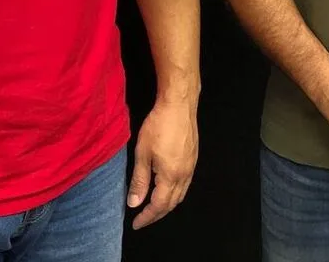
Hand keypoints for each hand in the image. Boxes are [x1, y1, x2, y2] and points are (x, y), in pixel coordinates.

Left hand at [127, 98, 198, 229]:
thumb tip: (134, 203)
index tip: (136, 224)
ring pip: (180, 194)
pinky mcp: (193, 157)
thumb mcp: (143, 153)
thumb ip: (139, 180)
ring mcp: (191, 166)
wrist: (179, 104)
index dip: (147, 217)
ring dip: (167, 204)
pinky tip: (165, 187)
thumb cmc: (159, 126)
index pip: (159, 206)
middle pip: (172, 203)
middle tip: (143, 218)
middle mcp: (184, 175)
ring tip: (153, 206)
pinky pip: (185, 184)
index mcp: (171, 176)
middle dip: (157, 214)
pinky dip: (174, 192)